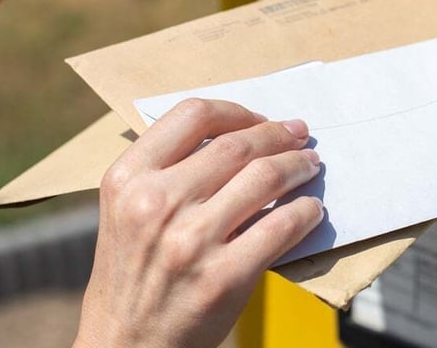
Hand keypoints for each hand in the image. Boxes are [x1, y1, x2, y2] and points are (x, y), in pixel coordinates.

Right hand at [74, 99, 323, 347]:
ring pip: (265, 177)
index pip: (193, 115)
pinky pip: (281, 228)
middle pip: (237, 145)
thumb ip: (166, 169)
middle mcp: (156, 203)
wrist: (125, 343)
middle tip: (298, 135)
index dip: (237, 112)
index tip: (259, 120)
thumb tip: (238, 135)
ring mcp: (190, 240)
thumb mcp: (127, 209)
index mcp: (128, 177)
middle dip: (278, 135)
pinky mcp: (223, 277)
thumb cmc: (132, 273)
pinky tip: (311, 210)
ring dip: (297, 166)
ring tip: (309, 165)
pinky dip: (305, 213)